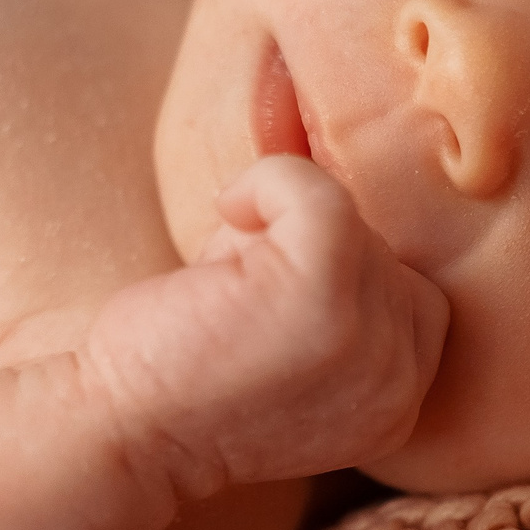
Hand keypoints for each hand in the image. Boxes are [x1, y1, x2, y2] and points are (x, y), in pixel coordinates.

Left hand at [83, 155, 447, 501]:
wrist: (117, 431)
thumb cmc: (185, 375)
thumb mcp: (286, 329)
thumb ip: (337, 271)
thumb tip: (304, 99)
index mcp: (402, 403)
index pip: (412, 293)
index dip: (338, 276)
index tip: (264, 311)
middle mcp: (402, 383)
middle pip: (386, 248)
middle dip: (305, 253)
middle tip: (238, 305)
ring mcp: (370, 337)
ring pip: (351, 215)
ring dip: (275, 229)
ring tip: (228, 290)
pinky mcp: (326, 288)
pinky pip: (316, 188)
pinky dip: (261, 189)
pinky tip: (217, 246)